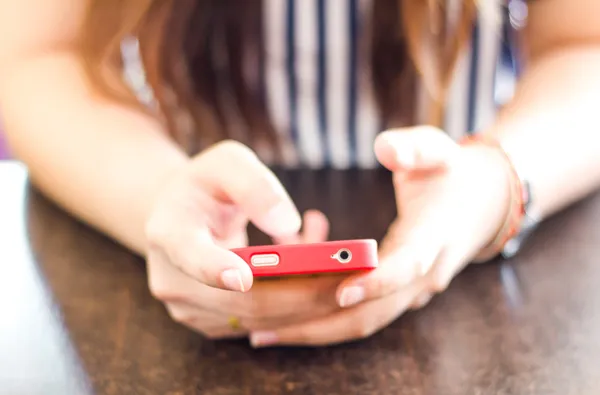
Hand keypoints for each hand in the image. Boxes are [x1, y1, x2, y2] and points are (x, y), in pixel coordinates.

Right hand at [145, 140, 338, 338]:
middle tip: (350, 279)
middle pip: (240, 301)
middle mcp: (172, 279)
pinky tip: (325, 281)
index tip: (246, 276)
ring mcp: (190, 308)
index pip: (191, 257)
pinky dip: (298, 306)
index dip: (216, 270)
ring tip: (349, 276)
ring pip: (258, 320)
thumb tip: (287, 223)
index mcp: (169, 232)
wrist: (184, 213)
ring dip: (308, 303)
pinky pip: (261, 322)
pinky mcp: (212, 322)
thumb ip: (254, 185)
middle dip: (300, 294)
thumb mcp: (228, 163)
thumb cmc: (209, 183)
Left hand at [249, 127, 511, 346]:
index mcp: (432, 237)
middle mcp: (424, 275)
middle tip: (265, 328)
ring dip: (314, 331)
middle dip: (321, 323)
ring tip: (261, 334)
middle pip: (373, 313)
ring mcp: (412, 291)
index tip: (340, 291)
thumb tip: (386, 149)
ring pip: (363, 322)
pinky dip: (325, 321)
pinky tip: (285, 317)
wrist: (482, 203)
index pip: (407, 266)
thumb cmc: (451, 173)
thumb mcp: (438, 149)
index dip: (377, 281)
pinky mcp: (399, 295)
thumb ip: (413, 147)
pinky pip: (361, 315)